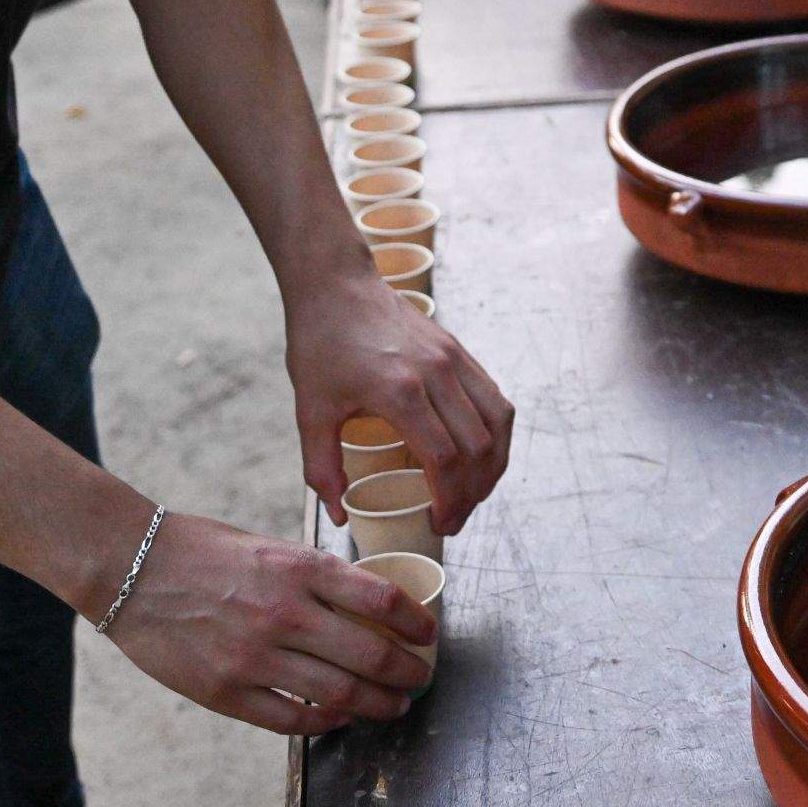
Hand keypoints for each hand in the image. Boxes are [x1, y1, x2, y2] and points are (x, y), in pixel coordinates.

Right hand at [102, 510, 432, 735]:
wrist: (130, 567)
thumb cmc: (201, 550)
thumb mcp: (269, 547)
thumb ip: (314, 576)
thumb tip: (364, 605)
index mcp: (299, 568)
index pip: (382, 599)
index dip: (416, 622)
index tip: (429, 634)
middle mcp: (284, 614)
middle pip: (370, 655)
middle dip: (406, 673)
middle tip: (419, 679)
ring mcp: (254, 657)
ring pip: (339, 696)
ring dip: (376, 706)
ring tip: (391, 706)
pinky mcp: (225, 692)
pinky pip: (291, 720)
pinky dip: (323, 722)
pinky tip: (337, 718)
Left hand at [284, 265, 513, 536]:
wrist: (336, 283)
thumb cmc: (320, 343)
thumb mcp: (310, 410)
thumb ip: (322, 467)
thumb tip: (338, 517)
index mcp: (400, 391)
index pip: (444, 460)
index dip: (449, 500)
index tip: (438, 522)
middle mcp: (437, 374)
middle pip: (477, 448)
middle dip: (472, 494)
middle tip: (453, 519)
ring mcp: (454, 359)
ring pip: (497, 424)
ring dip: (493, 466)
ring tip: (474, 493)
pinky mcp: (459, 350)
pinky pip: (495, 399)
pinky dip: (497, 434)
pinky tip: (482, 454)